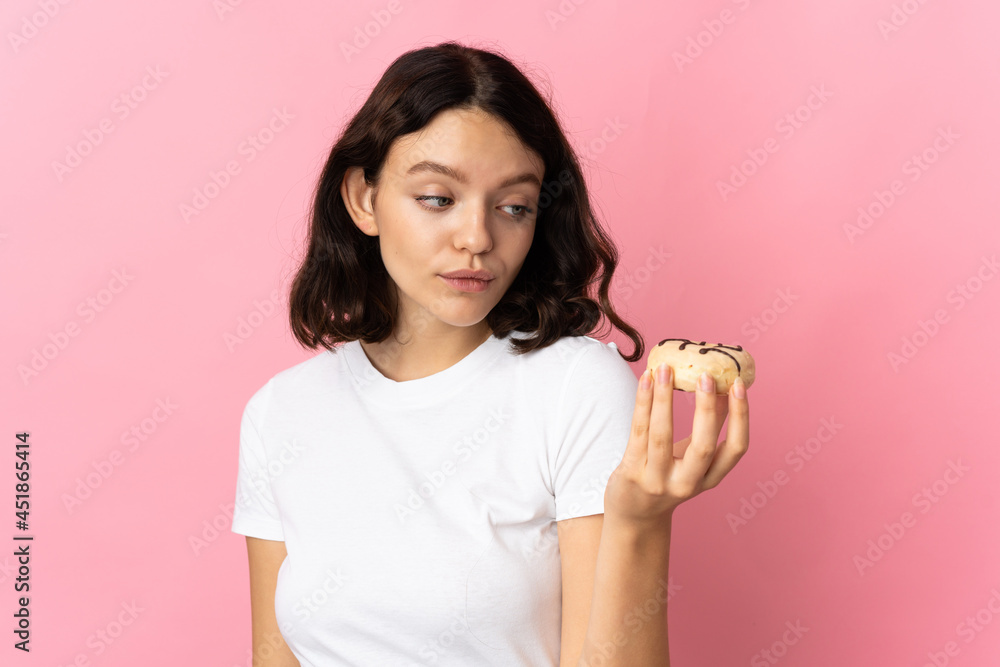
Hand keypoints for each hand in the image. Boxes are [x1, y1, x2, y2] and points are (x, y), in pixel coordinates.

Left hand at [604, 363, 749, 526]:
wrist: (634, 515)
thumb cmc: (667, 475)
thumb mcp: (692, 457)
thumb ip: (710, 425)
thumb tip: (724, 385)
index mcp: (710, 478)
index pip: (736, 448)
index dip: (740, 416)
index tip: (738, 385)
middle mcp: (687, 483)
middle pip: (704, 446)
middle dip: (705, 409)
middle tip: (705, 375)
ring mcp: (658, 480)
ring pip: (662, 435)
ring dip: (664, 399)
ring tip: (665, 369)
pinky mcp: (632, 473)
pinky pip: (638, 432)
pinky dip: (643, 403)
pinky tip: (645, 380)